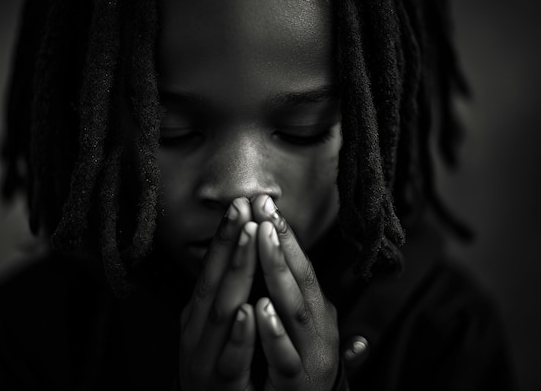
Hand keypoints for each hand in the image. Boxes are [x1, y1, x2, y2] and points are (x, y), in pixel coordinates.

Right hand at [179, 198, 257, 390]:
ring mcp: (205, 360)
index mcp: (197, 317)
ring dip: (236, 273)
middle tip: (244, 208)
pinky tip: (249, 311)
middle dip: (230, 244)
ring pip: (221, 312)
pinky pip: (231, 359)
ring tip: (249, 239)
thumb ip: (224, 298)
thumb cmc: (215, 368)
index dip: (224, 238)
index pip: (211, 270)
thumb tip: (240, 256)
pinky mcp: (223, 387)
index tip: (239, 204)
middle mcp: (196, 333)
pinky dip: (240, 334)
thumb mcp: (212, 329)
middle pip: (214, 282)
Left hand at [251, 195, 338, 390]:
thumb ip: (300, 298)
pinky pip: (284, 358)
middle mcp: (319, 330)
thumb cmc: (303, 367)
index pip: (303, 269)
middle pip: (300, 281)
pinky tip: (259, 309)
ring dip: (278, 273)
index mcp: (317, 314)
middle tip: (263, 208)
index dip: (286, 237)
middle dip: (280, 243)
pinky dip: (273, 333)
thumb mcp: (304, 328)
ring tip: (262, 239)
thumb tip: (291, 252)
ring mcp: (310, 357)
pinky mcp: (296, 386)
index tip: (267, 204)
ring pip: (295, 312)